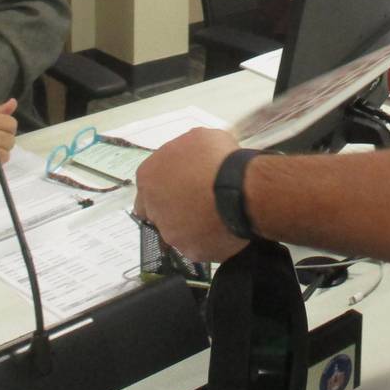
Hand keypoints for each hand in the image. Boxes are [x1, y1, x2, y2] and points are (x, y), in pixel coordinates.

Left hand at [133, 128, 247, 262]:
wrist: (241, 190)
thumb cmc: (217, 159)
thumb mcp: (199, 137)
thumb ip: (185, 150)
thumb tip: (189, 158)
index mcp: (149, 177)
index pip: (148, 186)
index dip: (166, 185)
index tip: (184, 184)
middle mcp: (153, 208)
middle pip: (157, 212)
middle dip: (172, 208)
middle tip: (196, 201)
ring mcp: (171, 233)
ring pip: (177, 232)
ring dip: (191, 224)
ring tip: (215, 214)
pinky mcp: (191, 252)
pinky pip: (198, 246)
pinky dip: (208, 239)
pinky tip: (223, 227)